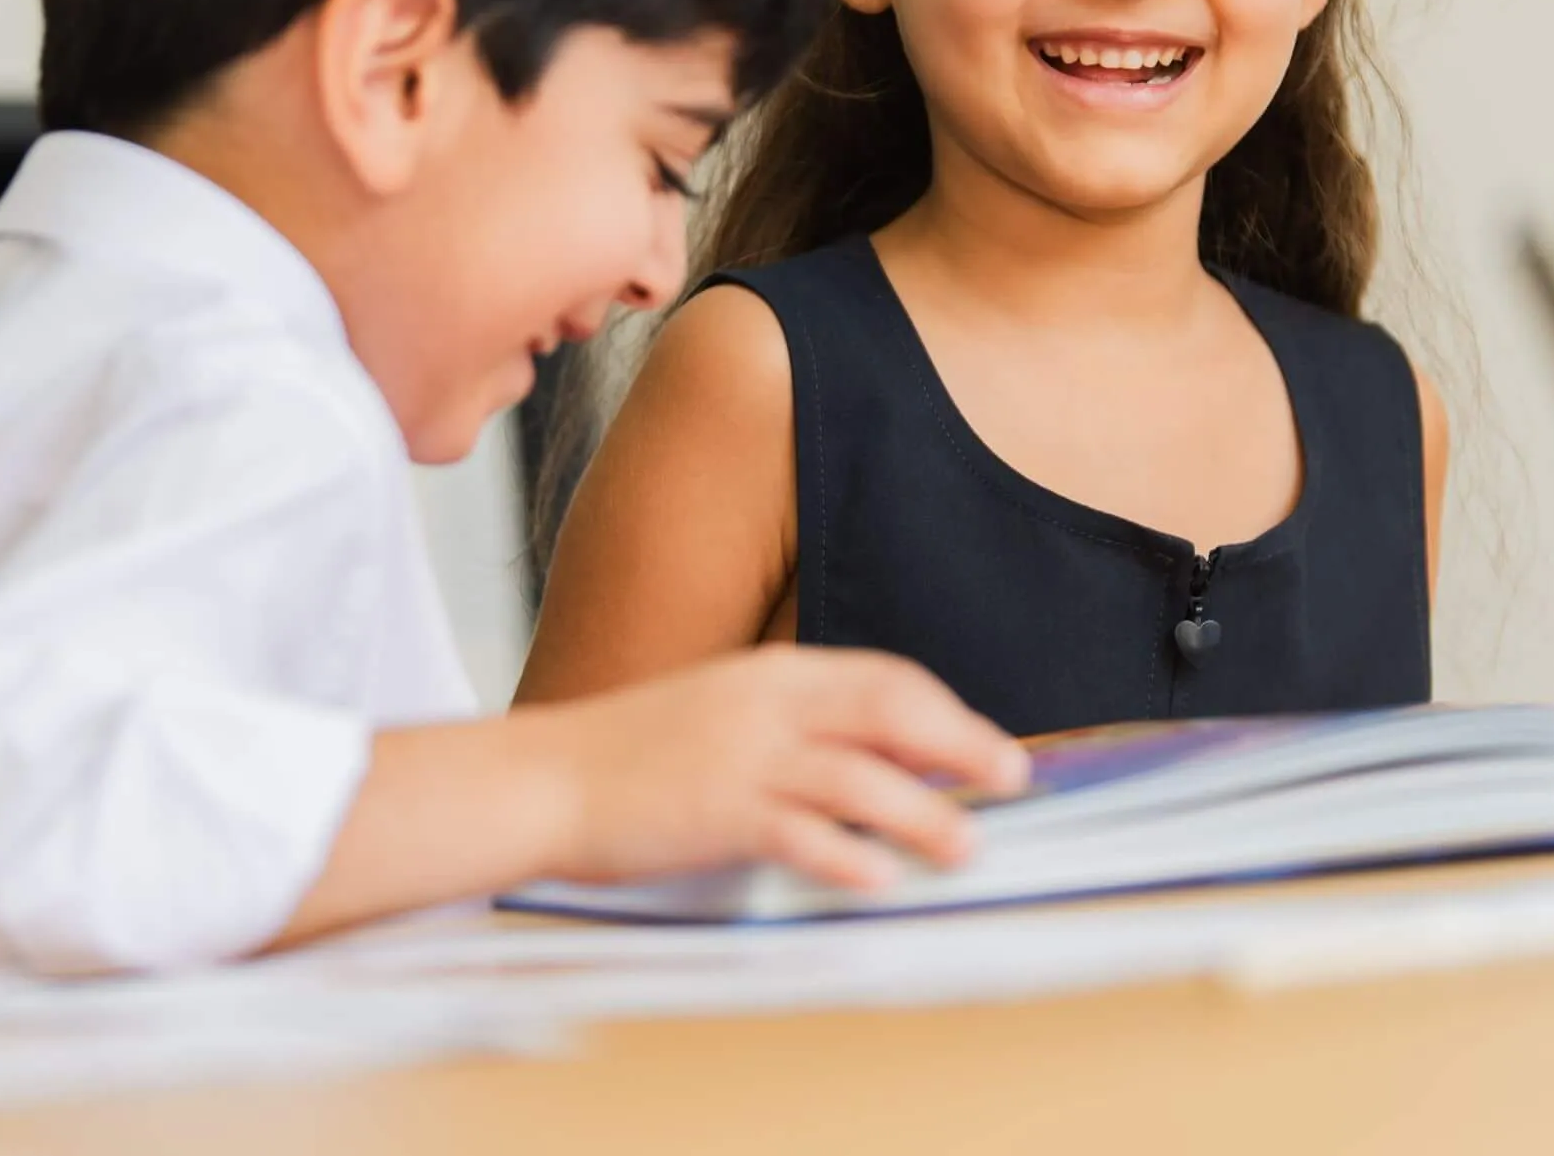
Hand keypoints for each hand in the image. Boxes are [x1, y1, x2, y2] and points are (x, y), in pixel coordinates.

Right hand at [527, 646, 1029, 891]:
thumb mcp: (723, 714)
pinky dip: (847, 856)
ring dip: (924, 812)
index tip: (986, 746)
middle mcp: (767, 705)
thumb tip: (882, 757)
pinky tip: (881, 879)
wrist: (543, 777)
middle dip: (962, 745)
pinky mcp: (717, 812)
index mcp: (772, 674)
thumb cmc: (633, 755)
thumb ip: (797, 725)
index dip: (947, 711)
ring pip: (860, 777)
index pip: (884, 678)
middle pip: (891, 712)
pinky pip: (799, 833)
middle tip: (1010, 780)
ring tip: (965, 845)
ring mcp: (743, 758)